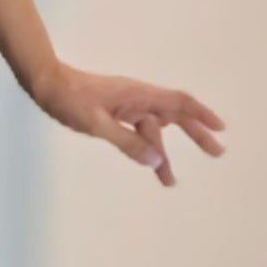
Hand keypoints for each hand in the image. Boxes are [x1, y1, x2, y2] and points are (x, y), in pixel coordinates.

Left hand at [25, 59, 225, 185]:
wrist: (46, 84)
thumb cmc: (70, 100)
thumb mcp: (97, 124)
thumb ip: (127, 142)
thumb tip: (157, 159)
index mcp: (138, 95)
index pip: (178, 102)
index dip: (201, 114)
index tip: (220, 128)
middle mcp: (138, 99)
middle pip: (174, 116)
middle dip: (196, 134)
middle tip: (217, 153)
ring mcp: (127, 106)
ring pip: (153, 131)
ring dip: (162, 153)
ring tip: (170, 182)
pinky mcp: (115, 113)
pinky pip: (137, 131)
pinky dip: (145, 147)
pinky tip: (149, 163)